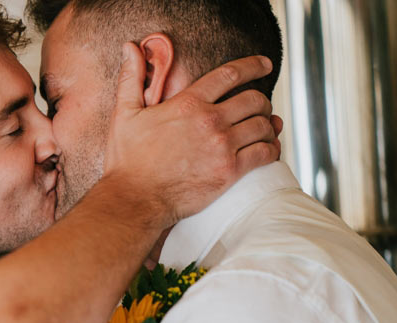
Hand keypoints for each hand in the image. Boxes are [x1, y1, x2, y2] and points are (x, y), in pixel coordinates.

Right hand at [104, 43, 281, 225]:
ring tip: (265, 130)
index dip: (253, 66)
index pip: (231, 74)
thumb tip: (130, 48)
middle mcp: (210, 121)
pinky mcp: (229, 172)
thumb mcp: (124, 115)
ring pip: (264, 126)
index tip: (264, 65)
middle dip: (262, 101)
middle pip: (254, 99)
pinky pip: (264, 153)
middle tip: (260, 108)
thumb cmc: (127, 161)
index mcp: (188, 103)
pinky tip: (268, 150)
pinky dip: (272, 149)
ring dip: (268, 126)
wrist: (134, 200)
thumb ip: (131, 79)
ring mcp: (222, 146)